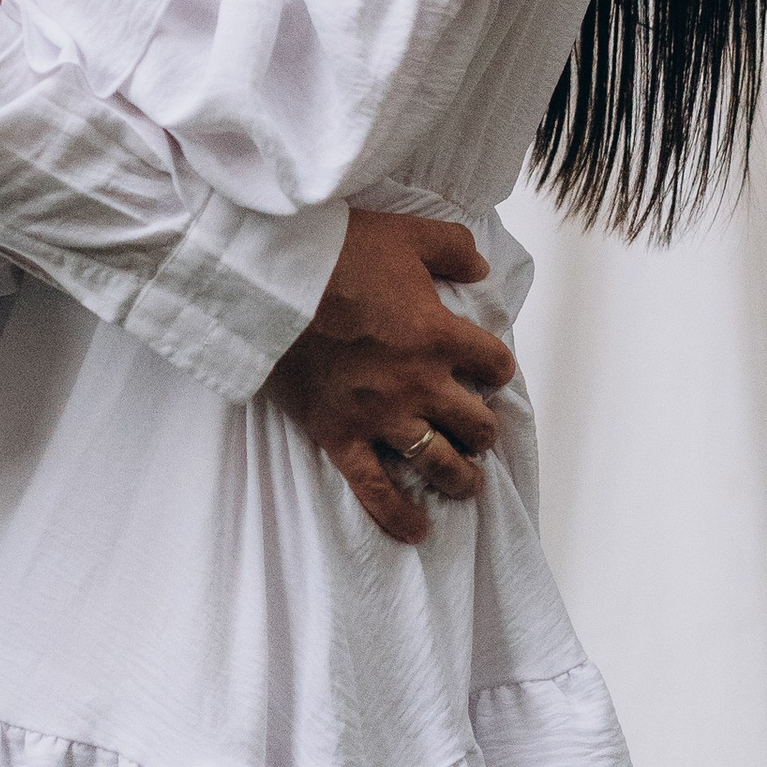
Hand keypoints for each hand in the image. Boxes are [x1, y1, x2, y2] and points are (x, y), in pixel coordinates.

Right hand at [264, 207, 513, 546]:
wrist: (271, 283)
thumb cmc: (338, 254)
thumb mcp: (407, 234)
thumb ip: (453, 248)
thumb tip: (479, 269)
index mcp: (441, 336)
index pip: (495, 364)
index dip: (496, 367)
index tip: (488, 368)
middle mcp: (419, 384)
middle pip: (476, 423)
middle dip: (483, 428)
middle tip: (477, 428)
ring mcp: (380, 416)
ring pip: (439, 463)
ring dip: (461, 477)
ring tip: (466, 483)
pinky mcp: (340, 436)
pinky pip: (375, 490)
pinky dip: (398, 515)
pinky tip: (417, 531)